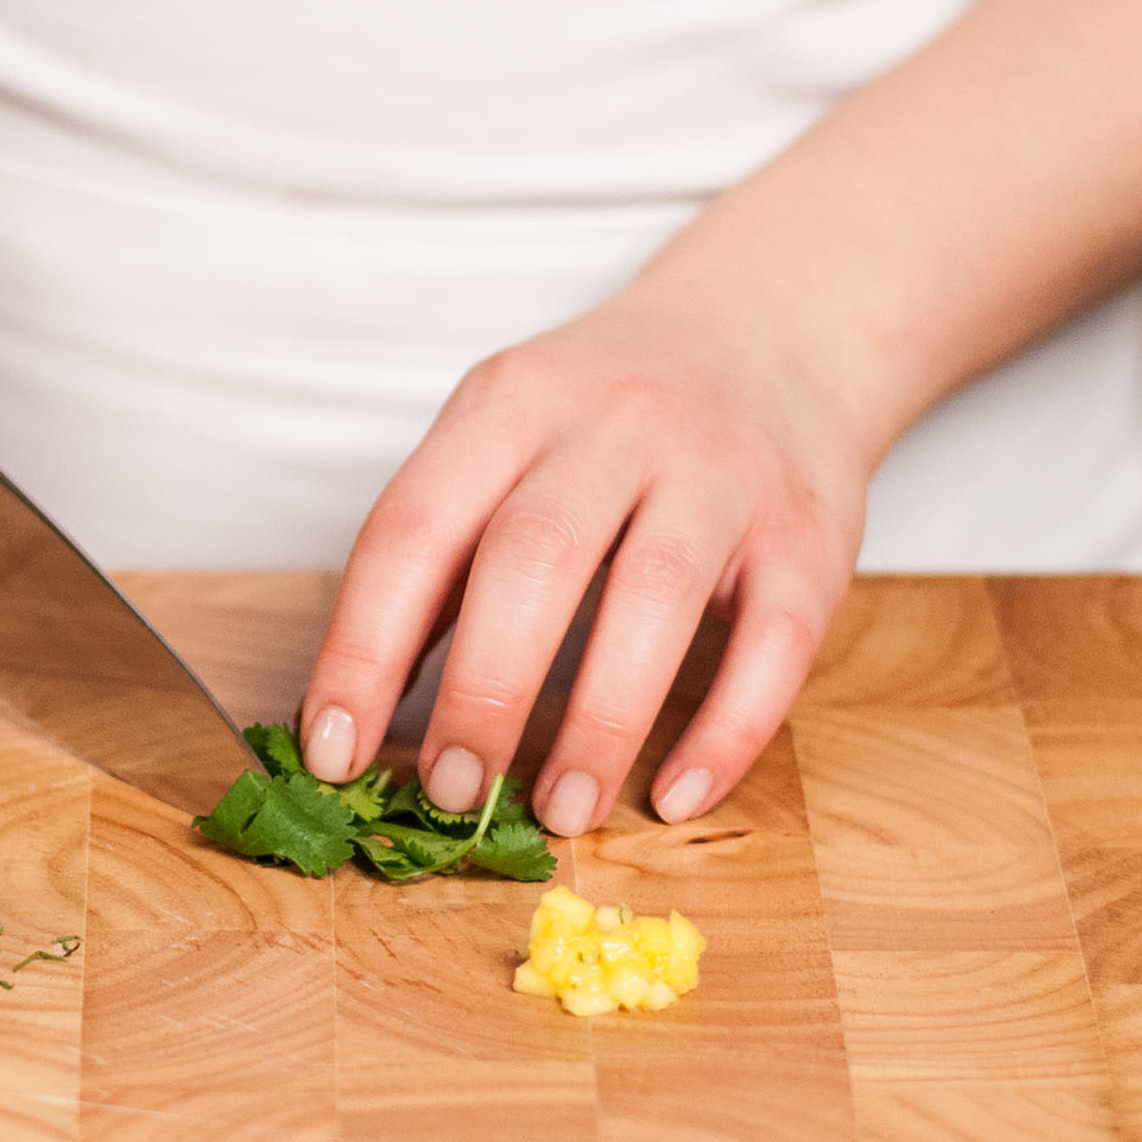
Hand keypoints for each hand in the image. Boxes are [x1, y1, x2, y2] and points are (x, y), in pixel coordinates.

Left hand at [298, 293, 871, 836]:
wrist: (773, 328)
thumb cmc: (605, 418)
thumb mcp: (503, 438)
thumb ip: (440, 557)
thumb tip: (354, 708)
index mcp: (510, 404)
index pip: (413, 529)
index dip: (361, 647)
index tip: (331, 752)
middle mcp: (616, 424)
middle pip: (534, 556)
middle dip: (482, 690)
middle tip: (453, 791)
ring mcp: (722, 472)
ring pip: (656, 595)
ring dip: (600, 722)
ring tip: (559, 813)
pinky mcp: (810, 533)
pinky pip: (774, 641)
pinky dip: (725, 730)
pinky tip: (674, 795)